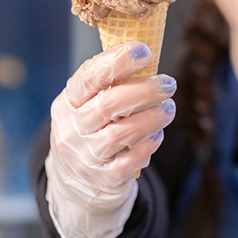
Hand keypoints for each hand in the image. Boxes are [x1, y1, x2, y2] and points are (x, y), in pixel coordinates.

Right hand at [45, 41, 176, 237]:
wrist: (76, 186)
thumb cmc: (92, 133)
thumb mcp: (88, 107)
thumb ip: (110, 85)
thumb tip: (146, 53)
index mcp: (68, 103)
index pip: (89, 77)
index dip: (117, 61)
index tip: (144, 50)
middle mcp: (72, 130)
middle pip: (108, 105)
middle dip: (144, 90)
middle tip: (168, 83)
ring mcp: (86, 157)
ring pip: (121, 133)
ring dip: (151, 117)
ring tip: (168, 108)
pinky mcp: (104, 179)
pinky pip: (130, 161)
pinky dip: (147, 146)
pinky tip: (157, 135)